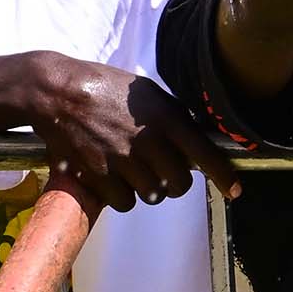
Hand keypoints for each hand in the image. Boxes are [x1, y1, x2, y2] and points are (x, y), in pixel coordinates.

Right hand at [25, 56, 230, 210]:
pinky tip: (115, 178)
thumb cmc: (106, 88)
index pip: (204, 153)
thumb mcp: (149, 93)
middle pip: (180, 184)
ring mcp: (122, 161)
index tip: (234, 190)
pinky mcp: (98, 177)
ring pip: (153, 196)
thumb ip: (174, 117)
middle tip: (164, 173)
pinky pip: (124, 203)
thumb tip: (196, 140)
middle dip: (175, 182)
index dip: (223, 176)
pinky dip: (123, 196)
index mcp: (165, 118)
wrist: (58, 93)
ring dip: (148, 189)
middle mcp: (148, 142)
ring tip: (133, 170)